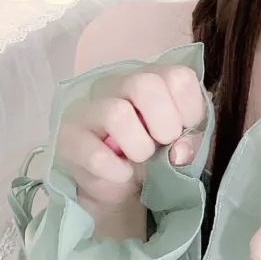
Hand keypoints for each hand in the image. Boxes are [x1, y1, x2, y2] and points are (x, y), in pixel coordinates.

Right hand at [57, 64, 206, 208]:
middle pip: (145, 84)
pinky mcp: (70, 138)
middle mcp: (119, 85)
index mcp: (153, 79)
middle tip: (163, 143)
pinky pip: (94, 154)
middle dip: (165, 123)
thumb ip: (191, 144)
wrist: (117, 183)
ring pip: (116, 113)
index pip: (178, 77)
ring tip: (141, 158)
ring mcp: (90, 109)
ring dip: (139, 146)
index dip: (190, 109)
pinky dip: (116, 170)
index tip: (185, 130)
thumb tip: (180, 151)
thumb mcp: (181, 146)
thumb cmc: (154, 153)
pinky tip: (123, 173)